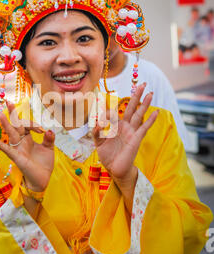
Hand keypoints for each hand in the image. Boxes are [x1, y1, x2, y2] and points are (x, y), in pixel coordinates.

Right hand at [0, 101, 54, 191]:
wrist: (42, 179)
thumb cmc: (44, 164)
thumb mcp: (49, 149)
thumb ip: (49, 139)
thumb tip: (49, 129)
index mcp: (28, 139)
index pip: (27, 126)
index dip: (33, 124)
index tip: (41, 130)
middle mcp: (21, 142)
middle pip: (15, 125)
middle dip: (12, 113)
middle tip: (8, 101)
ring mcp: (18, 149)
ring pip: (11, 133)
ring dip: (5, 123)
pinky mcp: (17, 157)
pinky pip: (6, 149)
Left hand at [93, 84, 158, 206]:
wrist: (115, 169)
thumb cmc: (107, 155)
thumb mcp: (98, 143)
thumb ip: (96, 133)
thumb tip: (96, 123)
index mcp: (115, 125)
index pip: (113, 112)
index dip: (106, 111)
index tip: (99, 116)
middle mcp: (125, 126)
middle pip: (131, 107)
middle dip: (136, 95)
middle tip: (143, 83)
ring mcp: (132, 131)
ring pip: (139, 114)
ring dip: (144, 103)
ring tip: (150, 92)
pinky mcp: (136, 139)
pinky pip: (144, 127)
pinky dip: (150, 119)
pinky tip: (156, 111)